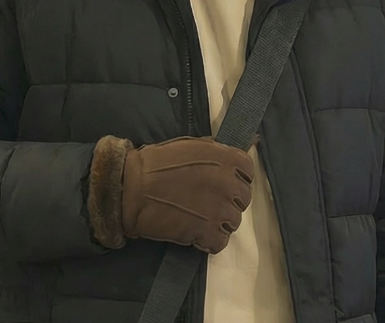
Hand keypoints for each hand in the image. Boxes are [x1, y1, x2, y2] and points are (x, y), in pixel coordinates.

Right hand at [88, 136, 253, 253]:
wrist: (131, 188)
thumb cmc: (156, 162)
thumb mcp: (189, 145)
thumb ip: (218, 148)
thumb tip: (253, 142)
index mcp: (226, 159)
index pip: (248, 170)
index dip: (235, 176)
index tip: (220, 180)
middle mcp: (229, 184)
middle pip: (243, 198)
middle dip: (227, 199)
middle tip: (204, 198)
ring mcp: (221, 211)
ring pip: (233, 221)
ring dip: (218, 220)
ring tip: (196, 215)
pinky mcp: (208, 234)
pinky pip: (220, 241)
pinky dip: (208, 239)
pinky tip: (193, 230)